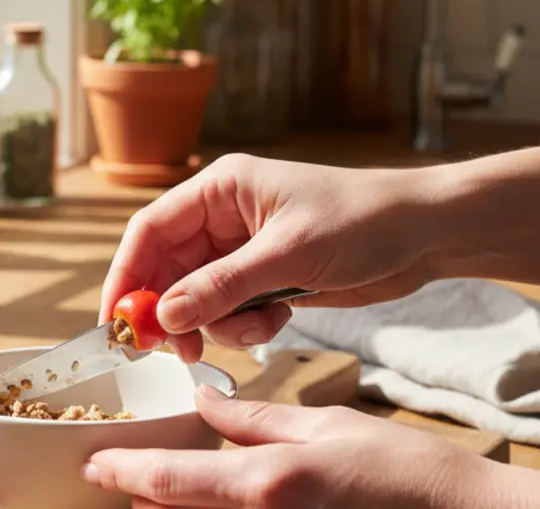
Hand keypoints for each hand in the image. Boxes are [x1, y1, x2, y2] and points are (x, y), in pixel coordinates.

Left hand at [83, 386, 500, 508]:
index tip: (94, 465)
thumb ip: (253, 421)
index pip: (169, 482)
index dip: (122, 473)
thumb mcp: (321, 426)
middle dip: (141, 502)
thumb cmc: (399, 470)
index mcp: (264, 485)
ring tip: (157, 495)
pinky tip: (209, 505)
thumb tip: (204, 403)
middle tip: (121, 479)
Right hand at [100, 154, 441, 361]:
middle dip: (171, 311)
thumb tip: (163, 315)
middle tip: (177, 351)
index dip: (126, 274)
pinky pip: (231, 308)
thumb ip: (222, 286)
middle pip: (168, 268)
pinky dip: (245, 325)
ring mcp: (245, 248)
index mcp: (221, 189)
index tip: (116, 320)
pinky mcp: (266, 276)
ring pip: (198, 296)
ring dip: (217, 322)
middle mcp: (224, 216)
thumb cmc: (361, 220)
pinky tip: (280, 320)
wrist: (424, 233)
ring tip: (259, 328)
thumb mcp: (288, 254)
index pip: (150, 229)